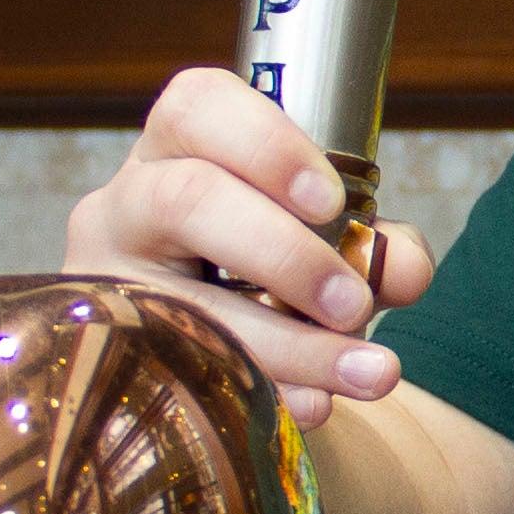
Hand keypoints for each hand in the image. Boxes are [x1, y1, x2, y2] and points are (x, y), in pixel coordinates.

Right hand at [65, 67, 439, 427]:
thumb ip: (377, 246)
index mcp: (180, 147)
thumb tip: (406, 269)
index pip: (198, 107)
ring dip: (288, 343)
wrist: (209, 349)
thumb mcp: (328, 243)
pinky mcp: (113, 356)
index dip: (267, 147)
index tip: (329, 200)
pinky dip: (266, 394)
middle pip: (187, 199)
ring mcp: (107, 280)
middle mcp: (127, 202)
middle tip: (354, 304)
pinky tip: (316, 406)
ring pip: (181, 301)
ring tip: (368, 371)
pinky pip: (183, 376)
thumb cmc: (269, 269)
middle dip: (284, 255)